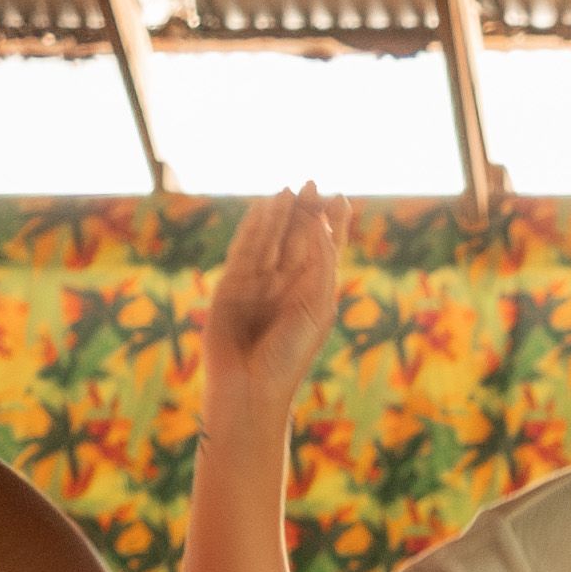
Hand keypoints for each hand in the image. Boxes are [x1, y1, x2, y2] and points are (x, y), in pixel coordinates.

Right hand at [199, 187, 347, 406]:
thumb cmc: (290, 355)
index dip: (332, 224)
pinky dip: (252, 230)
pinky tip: (262, 210)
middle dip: (305, 212)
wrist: (250, 388)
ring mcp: (257, 286)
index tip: (340, 197)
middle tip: (312, 183)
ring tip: (290, 189)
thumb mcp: (317, 305)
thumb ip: (321, 261)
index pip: (324, 250)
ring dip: (279, 216)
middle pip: (297, 239)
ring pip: (270, 242)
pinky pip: (243, 252)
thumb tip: (320, 220)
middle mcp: (285, 286)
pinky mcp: (230, 288)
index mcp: (312, 293)